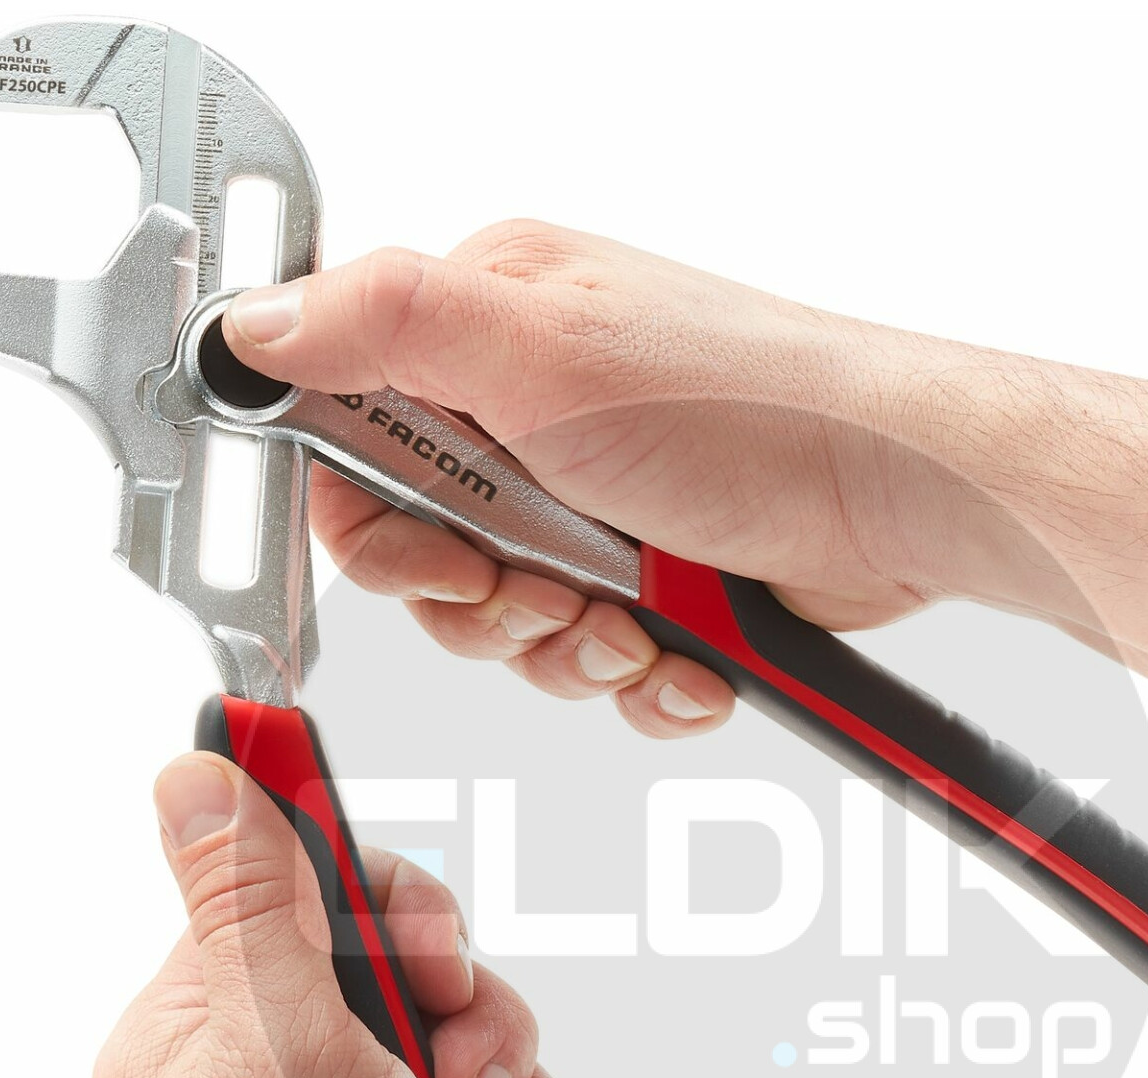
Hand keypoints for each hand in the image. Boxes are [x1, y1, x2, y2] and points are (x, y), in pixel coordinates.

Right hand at [219, 221, 1036, 734]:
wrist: (893, 497)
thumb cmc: (749, 404)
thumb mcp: (545, 348)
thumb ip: (385, 327)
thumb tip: (255, 325)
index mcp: (487, 333)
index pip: (353, 439)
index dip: (377, 528)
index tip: (438, 559)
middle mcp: (532, 419)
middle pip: (427, 556)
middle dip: (486, 606)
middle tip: (544, 597)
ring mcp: (593, 505)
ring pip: (509, 626)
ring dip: (566, 652)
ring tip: (633, 629)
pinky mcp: (650, 581)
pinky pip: (593, 665)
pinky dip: (637, 681)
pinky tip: (681, 657)